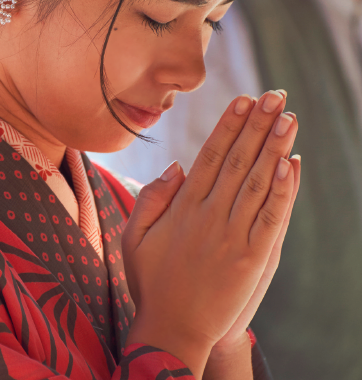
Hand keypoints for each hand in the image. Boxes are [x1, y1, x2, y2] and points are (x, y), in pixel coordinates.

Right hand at [122, 91, 299, 378]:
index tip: (244, 100)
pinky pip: (269, 219)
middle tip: (275, 95)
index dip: (228, 126)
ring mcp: (231, 236)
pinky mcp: (252, 260)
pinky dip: (281, 191)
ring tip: (287, 118)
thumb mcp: (134, 237)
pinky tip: (291, 165)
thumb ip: (150, 198)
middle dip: (257, 125)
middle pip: (236, 161)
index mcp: (182, 207)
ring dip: (273, 148)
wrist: (171, 330)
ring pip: (255, 183)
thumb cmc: (150, 282)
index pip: (209, 156)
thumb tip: (175, 166)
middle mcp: (208, 215)